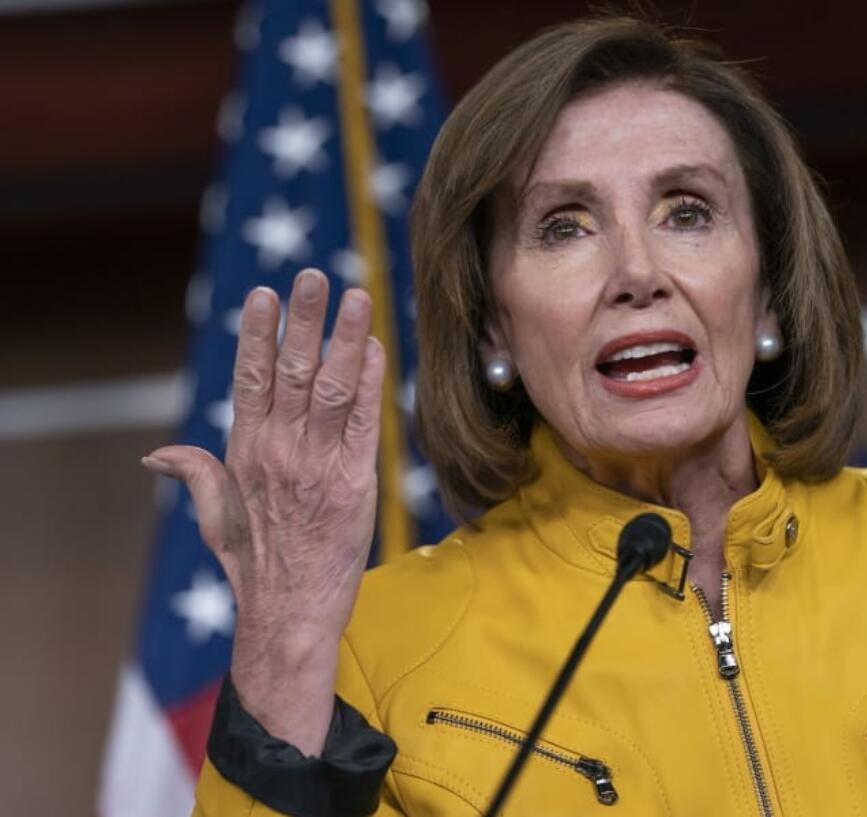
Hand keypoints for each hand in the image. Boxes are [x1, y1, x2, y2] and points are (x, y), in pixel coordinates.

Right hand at [142, 269, 384, 753]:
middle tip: (315, 274)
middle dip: (303, 320)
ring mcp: (317, 465)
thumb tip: (156, 453)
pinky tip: (378, 349)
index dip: (259, 334)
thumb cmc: (256, 568)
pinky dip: (371, 384)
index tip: (265, 294)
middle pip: (291, 371)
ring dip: (344, 338)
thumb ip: (196, 475)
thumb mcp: (215, 518)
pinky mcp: (354, 483)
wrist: (290, 617)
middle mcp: (278, 451)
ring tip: (356, 295)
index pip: (250, 379)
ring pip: (330, 387)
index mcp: (244, 452)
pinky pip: (363, 423)